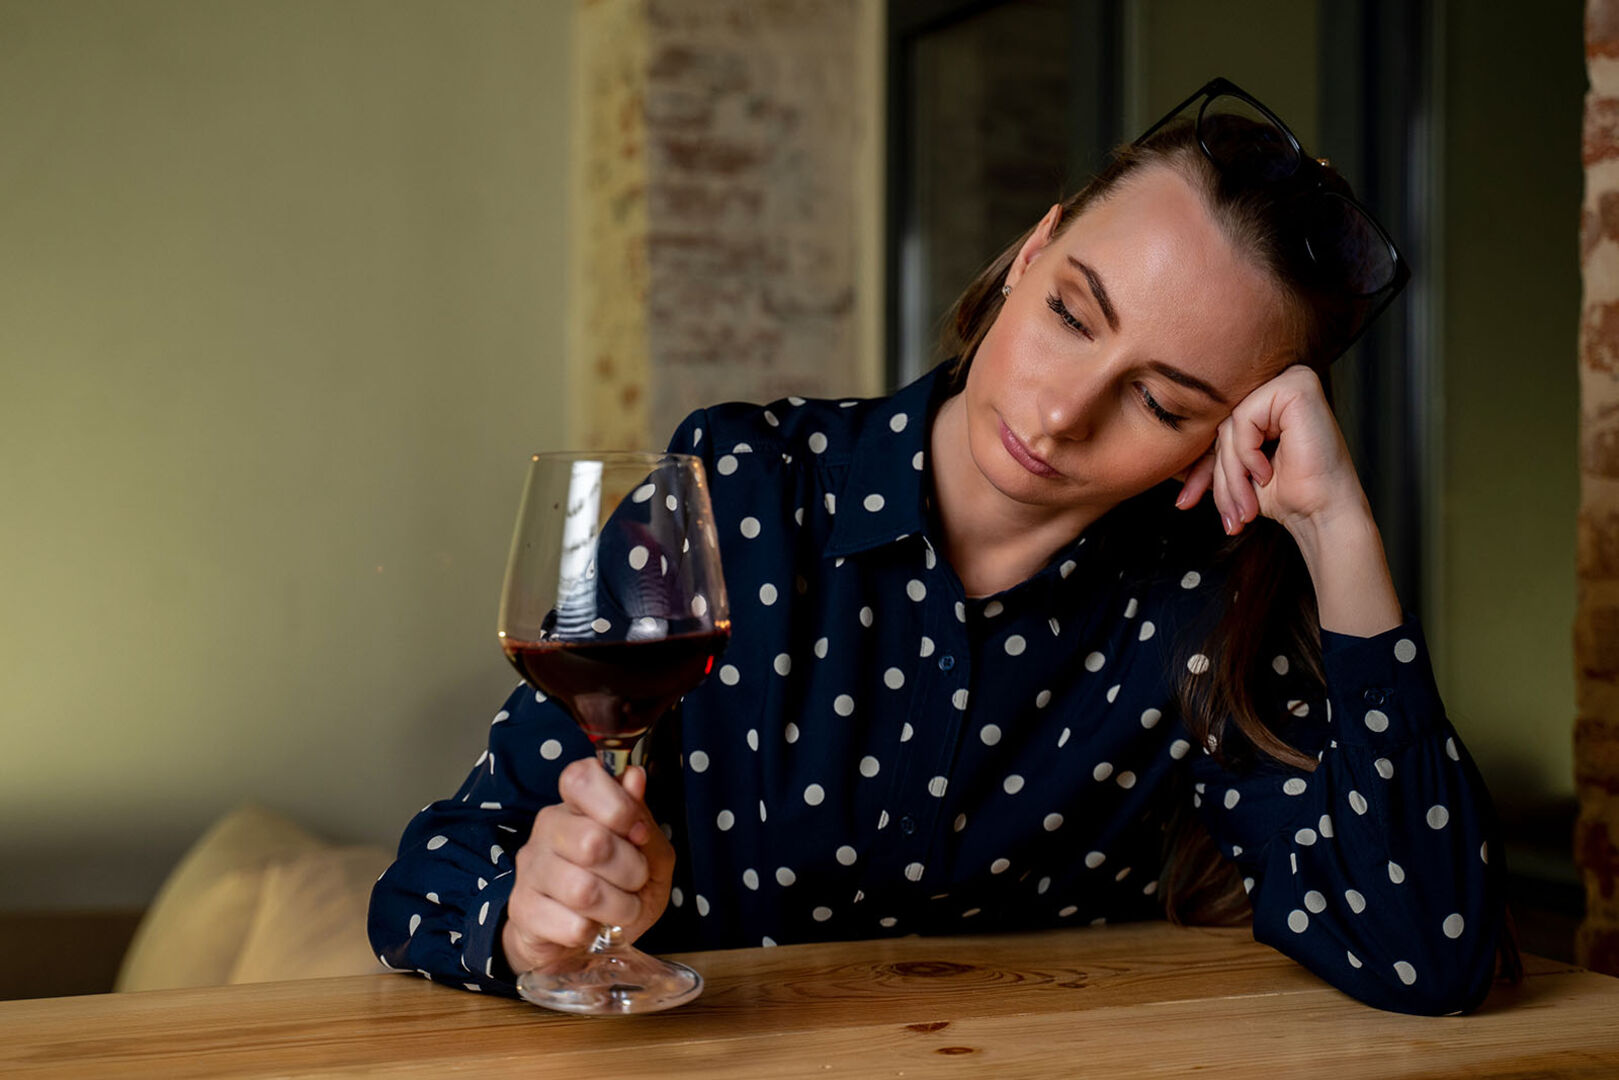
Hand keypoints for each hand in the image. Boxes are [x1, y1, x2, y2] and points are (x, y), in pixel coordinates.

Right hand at [501, 759, 674, 975]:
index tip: (638, 833)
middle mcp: (548, 827)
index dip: (618, 805)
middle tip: (636, 882)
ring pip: (583, 890)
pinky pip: (571, 925)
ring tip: (619, 909)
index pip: (581, 778)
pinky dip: (593, 932)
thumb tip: (634, 777)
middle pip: (593, 841)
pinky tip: (590, 926)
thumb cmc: (620, 887)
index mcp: (578, 803)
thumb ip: (643, 818)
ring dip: (617, 907)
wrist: (584, 939)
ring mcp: (531, 867)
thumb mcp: (650, 854)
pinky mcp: (521, 909)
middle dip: (631, 870)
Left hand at [1175, 364, 1402, 636]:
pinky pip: (1243, 419)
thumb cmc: (1287, 494)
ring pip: (1228, 425)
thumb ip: (1209, 455)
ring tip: (1245, 507)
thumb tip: (1162, 458)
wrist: (1323, 514)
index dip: (1198, 468)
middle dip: (1216, 476)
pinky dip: (1248, 454)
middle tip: (1228, 515)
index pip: (1215, 427)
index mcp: (1264, 398)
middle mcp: (1277, 382)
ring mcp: (1289, 379)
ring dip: (1231, 474)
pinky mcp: (1296, 385)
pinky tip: (1267, 474)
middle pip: (1220, 425)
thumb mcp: (1235, 471)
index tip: (1184, 503)